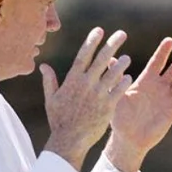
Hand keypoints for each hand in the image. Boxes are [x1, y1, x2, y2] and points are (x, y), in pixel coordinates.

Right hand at [40, 28, 131, 170]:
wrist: (69, 140)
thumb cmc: (59, 120)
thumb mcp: (51, 99)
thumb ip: (49, 81)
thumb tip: (43, 65)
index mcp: (72, 80)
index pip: (84, 55)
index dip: (92, 41)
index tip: (100, 30)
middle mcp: (86, 84)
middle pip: (101, 59)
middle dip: (112, 44)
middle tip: (122, 34)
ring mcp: (98, 95)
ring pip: (113, 73)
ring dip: (121, 64)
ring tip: (128, 58)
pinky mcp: (107, 106)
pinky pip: (119, 90)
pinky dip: (124, 82)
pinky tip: (129, 77)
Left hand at [105, 37, 171, 171]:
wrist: (127, 138)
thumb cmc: (120, 117)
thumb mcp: (117, 95)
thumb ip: (117, 78)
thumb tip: (109, 58)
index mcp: (146, 81)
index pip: (157, 62)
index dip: (163, 51)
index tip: (169, 40)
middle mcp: (158, 88)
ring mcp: (166, 98)